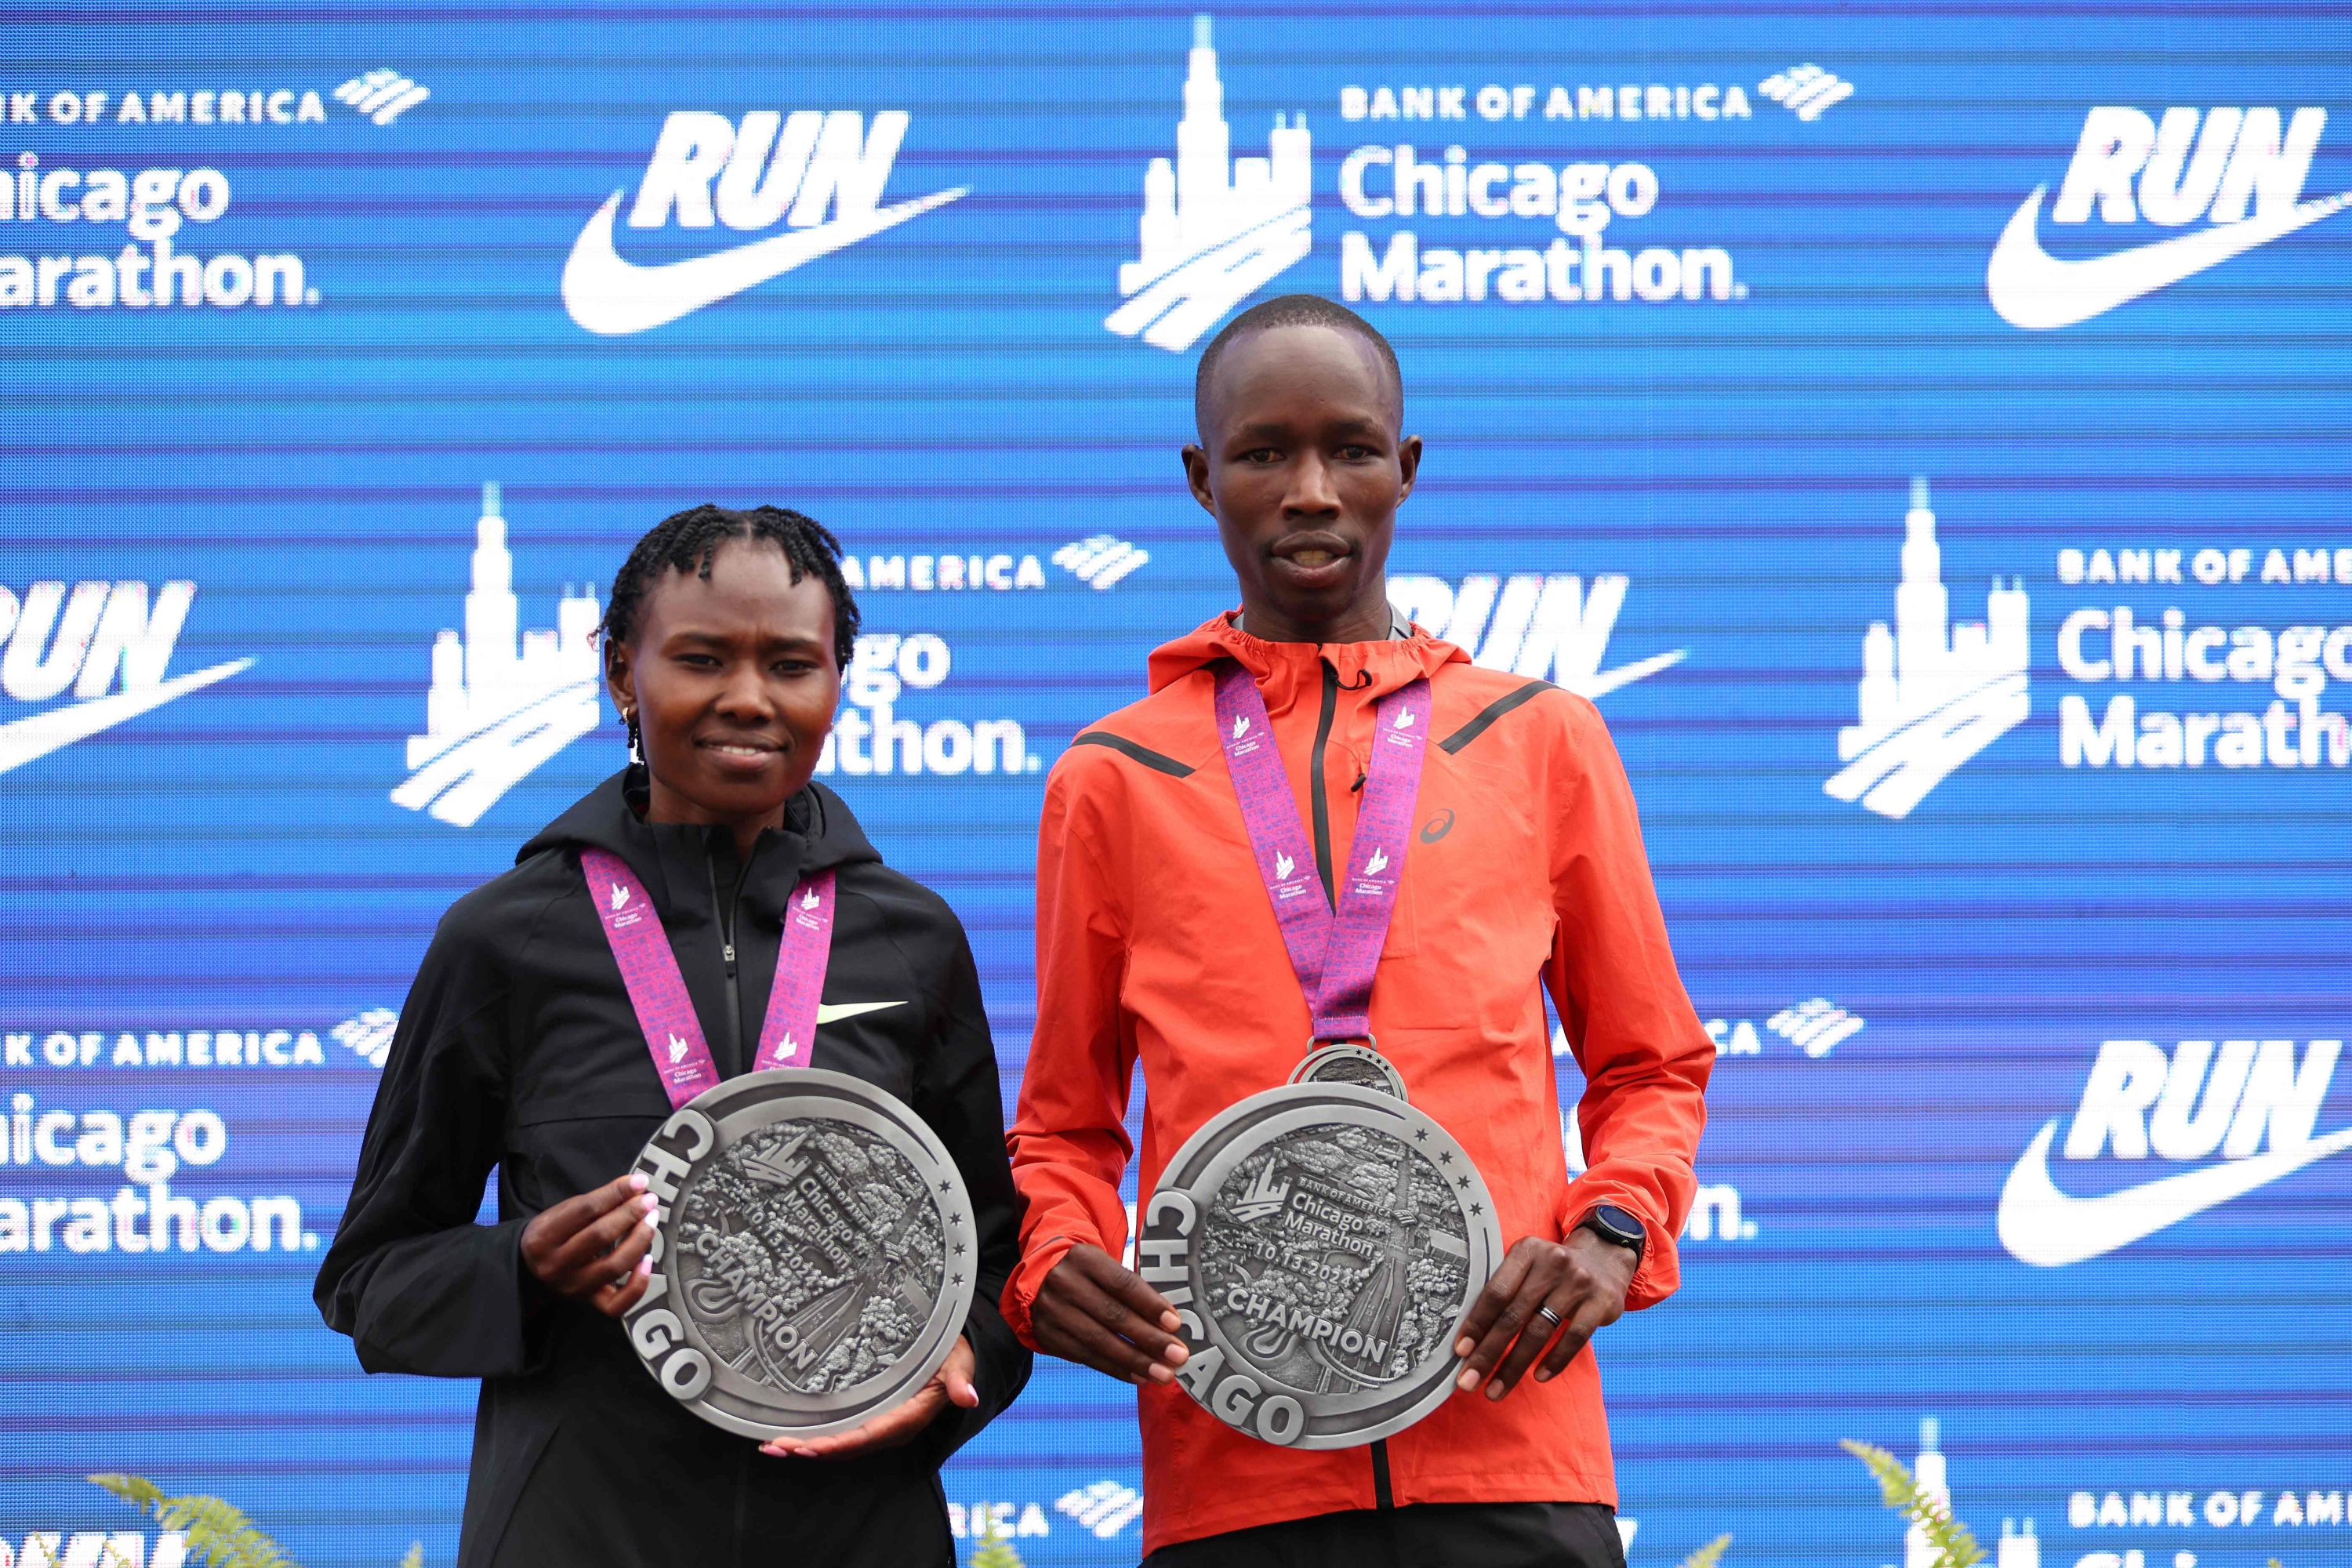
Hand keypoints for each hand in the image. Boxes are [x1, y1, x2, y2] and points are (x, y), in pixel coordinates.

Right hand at [519, 1172, 657, 1319]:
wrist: (530, 1271)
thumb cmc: (552, 1236)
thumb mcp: (561, 1213)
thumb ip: (596, 1202)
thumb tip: (635, 1188)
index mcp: (544, 1236)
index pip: (585, 1209)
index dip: (616, 1193)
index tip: (639, 1182)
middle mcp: (556, 1264)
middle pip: (600, 1236)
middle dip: (631, 1214)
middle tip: (649, 1200)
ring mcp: (573, 1286)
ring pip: (613, 1266)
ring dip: (639, 1240)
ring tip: (651, 1222)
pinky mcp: (588, 1303)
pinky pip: (617, 1304)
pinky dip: (637, 1284)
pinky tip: (648, 1261)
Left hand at [760, 1336, 978, 1459]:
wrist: (954, 1352)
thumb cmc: (953, 1355)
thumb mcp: (959, 1364)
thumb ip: (959, 1381)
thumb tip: (968, 1396)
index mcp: (907, 1419)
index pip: (867, 1437)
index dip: (838, 1445)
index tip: (808, 1447)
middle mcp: (889, 1428)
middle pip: (845, 1446)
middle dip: (810, 1449)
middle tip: (774, 1447)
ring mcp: (878, 1424)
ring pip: (839, 1442)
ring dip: (806, 1445)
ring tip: (773, 1445)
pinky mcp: (870, 1415)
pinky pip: (841, 1431)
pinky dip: (815, 1435)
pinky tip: (791, 1432)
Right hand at [1029, 1242, 1189, 1385]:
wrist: (1044, 1283)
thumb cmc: (1091, 1277)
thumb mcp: (1107, 1269)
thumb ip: (1135, 1291)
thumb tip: (1170, 1326)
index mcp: (1084, 1258)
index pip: (1123, 1283)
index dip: (1150, 1305)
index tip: (1175, 1324)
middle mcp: (1064, 1283)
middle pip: (1112, 1315)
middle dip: (1149, 1339)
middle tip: (1177, 1356)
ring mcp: (1052, 1312)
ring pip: (1099, 1341)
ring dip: (1136, 1361)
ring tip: (1163, 1373)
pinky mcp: (1048, 1337)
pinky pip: (1087, 1357)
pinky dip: (1116, 1369)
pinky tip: (1138, 1376)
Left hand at [1451, 1229, 1636, 1403]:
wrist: (1605, 1257)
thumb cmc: (1552, 1270)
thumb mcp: (1529, 1265)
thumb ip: (1505, 1290)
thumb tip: (1469, 1336)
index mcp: (1526, 1251)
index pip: (1496, 1292)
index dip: (1476, 1323)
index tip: (1460, 1352)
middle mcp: (1552, 1263)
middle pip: (1513, 1316)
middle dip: (1488, 1353)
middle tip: (1468, 1382)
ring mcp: (1578, 1283)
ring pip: (1539, 1331)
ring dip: (1514, 1366)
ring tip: (1496, 1390)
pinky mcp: (1601, 1302)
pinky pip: (1574, 1338)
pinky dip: (1554, 1360)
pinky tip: (1538, 1377)